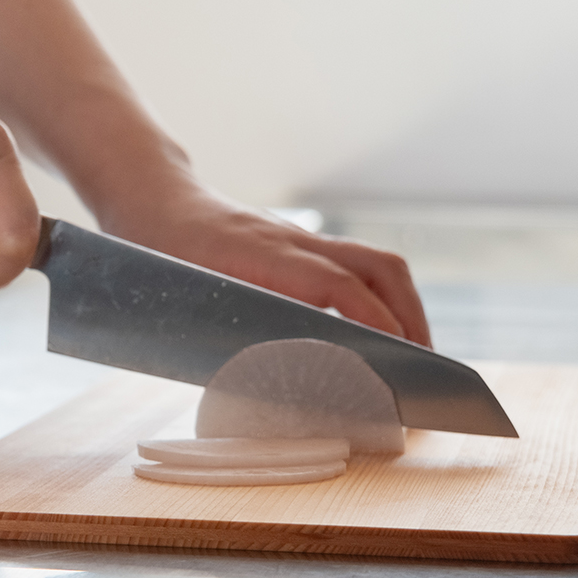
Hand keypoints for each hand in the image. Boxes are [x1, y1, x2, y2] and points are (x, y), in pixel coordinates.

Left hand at [100, 185, 431, 346]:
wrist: (153, 197)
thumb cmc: (157, 253)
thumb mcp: (181, 299)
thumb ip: (224, 334)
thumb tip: (270, 380)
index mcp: (262, 254)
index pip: (335, 283)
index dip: (372, 319)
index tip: (400, 356)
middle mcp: (292, 242)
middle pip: (378, 266)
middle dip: (410, 316)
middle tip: (423, 368)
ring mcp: (300, 239)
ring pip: (374, 263)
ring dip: (403, 306)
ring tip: (414, 355)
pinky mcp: (301, 245)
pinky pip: (356, 264)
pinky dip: (381, 297)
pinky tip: (379, 332)